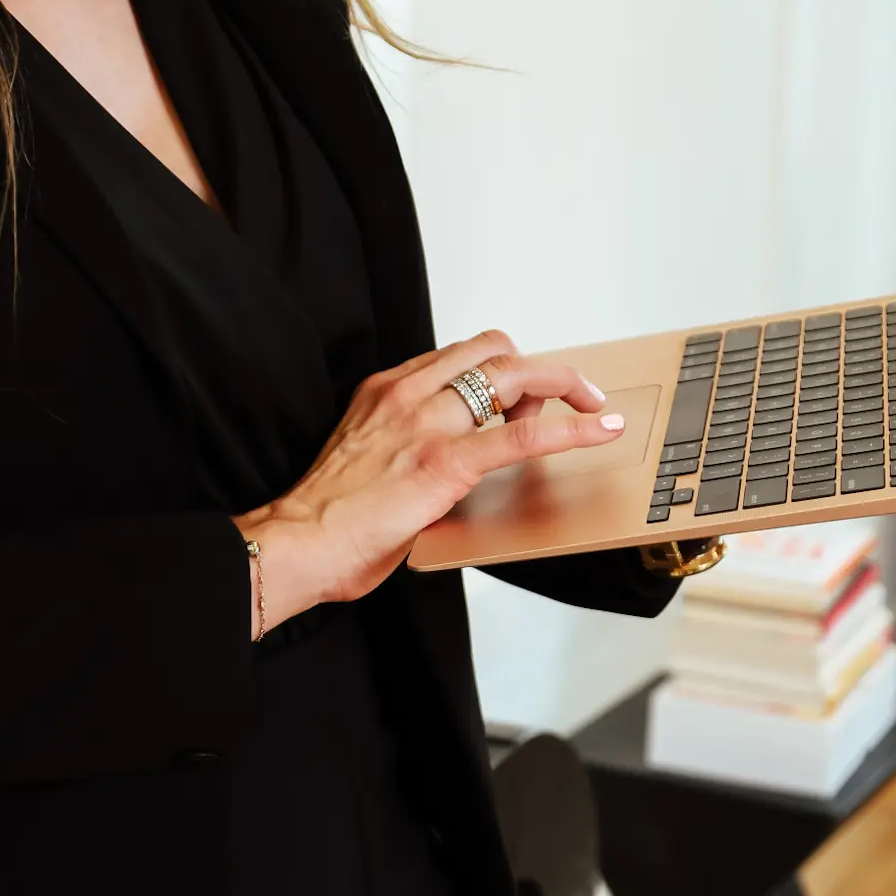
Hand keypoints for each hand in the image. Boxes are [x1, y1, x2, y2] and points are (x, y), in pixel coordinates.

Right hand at [234, 329, 623, 633]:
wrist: (297, 544)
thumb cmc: (326, 518)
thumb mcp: (368, 462)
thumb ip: (408, 449)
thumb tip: (449, 468)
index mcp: (385, 391)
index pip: (460, 354)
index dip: (502, 367)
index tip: (525, 390)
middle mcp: (407, 394)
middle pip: (493, 350)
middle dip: (542, 368)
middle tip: (573, 394)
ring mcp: (428, 424)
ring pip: (514, 376)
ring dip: (563, 386)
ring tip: (592, 410)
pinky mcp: (446, 462)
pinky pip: (523, 433)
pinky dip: (571, 428)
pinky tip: (598, 430)